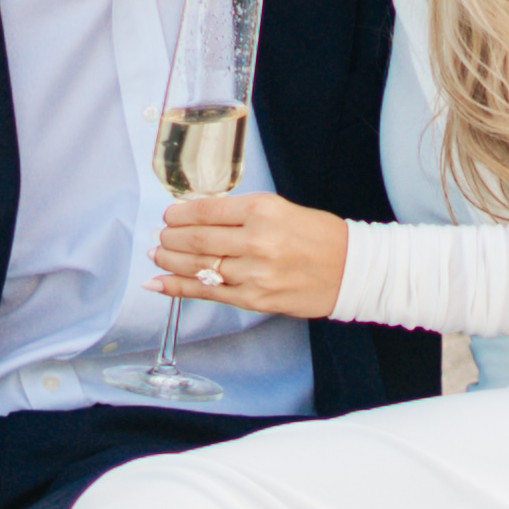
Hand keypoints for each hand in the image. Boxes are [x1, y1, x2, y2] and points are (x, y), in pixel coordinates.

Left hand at [154, 191, 347, 320]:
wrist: (350, 270)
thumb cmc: (319, 237)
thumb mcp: (281, 209)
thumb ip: (241, 214)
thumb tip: (198, 217)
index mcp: (263, 211)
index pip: (207, 210)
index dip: (180, 214)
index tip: (170, 215)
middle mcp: (257, 241)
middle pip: (197, 239)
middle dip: (171, 237)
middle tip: (161, 235)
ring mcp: (254, 273)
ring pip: (197, 267)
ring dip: (169, 261)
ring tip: (158, 254)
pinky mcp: (254, 299)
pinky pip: (207, 293)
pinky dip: (177, 288)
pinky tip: (158, 283)